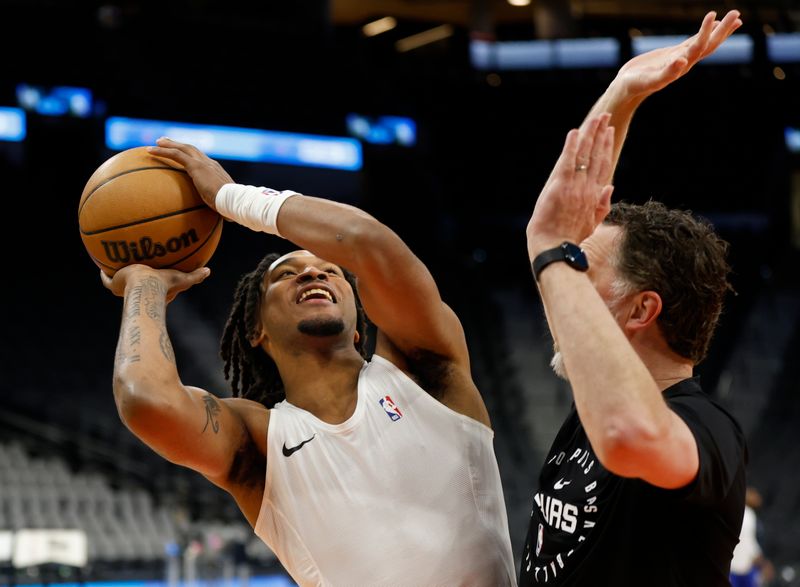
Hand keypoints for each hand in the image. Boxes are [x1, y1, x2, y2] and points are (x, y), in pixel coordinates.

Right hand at [101, 265, 210, 302]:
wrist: (146, 287)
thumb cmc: (165, 285)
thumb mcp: (183, 278)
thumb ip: (196, 276)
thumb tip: (209, 270)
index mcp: (152, 292)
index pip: (152, 288)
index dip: (153, 282)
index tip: (154, 275)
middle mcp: (137, 293)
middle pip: (134, 286)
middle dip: (134, 279)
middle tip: (134, 268)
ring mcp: (124, 291)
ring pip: (119, 283)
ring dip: (117, 276)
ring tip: (114, 265)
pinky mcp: (114, 286)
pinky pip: (106, 280)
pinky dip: (103, 274)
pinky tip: (101, 267)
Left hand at [147, 138, 234, 210]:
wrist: (233, 200)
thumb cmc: (230, 208)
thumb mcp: (221, 206)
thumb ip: (215, 207)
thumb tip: (215, 219)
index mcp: (216, 171)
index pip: (201, 159)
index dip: (190, 155)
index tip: (182, 154)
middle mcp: (209, 163)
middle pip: (191, 149)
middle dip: (178, 144)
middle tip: (165, 141)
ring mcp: (203, 163)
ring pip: (182, 149)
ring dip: (168, 144)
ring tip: (155, 143)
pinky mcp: (196, 166)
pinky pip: (175, 155)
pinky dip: (161, 152)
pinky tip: (149, 151)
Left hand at [527, 113, 614, 257]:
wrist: (555, 249)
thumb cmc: (569, 239)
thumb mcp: (592, 224)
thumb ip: (602, 204)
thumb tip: (611, 187)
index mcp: (594, 196)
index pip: (603, 166)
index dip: (607, 147)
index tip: (609, 132)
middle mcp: (587, 189)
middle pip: (597, 156)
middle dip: (601, 135)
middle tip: (605, 117)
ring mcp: (574, 187)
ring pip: (584, 156)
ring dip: (589, 135)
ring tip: (594, 118)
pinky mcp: (560, 187)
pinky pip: (567, 162)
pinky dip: (571, 146)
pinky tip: (575, 132)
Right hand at [612, 10, 741, 102]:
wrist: (627, 89)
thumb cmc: (635, 86)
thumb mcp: (650, 80)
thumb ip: (667, 73)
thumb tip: (683, 61)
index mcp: (681, 66)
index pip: (699, 46)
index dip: (707, 32)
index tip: (712, 15)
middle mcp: (685, 61)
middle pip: (709, 44)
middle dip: (723, 30)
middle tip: (736, 14)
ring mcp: (681, 57)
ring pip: (705, 42)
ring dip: (719, 31)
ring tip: (734, 18)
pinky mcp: (673, 54)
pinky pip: (693, 41)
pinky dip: (704, 32)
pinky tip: (711, 25)